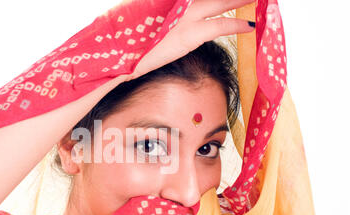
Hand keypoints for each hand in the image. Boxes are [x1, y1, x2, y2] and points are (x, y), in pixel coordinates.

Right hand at [126, 0, 255, 81]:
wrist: (119, 53)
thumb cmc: (127, 37)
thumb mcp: (140, 13)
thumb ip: (160, 9)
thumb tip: (172, 14)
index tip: (222, 0)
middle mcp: (178, 2)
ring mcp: (185, 15)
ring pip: (221, 2)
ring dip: (239, 1)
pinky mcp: (190, 33)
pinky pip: (221, 25)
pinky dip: (237, 24)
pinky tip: (250, 25)